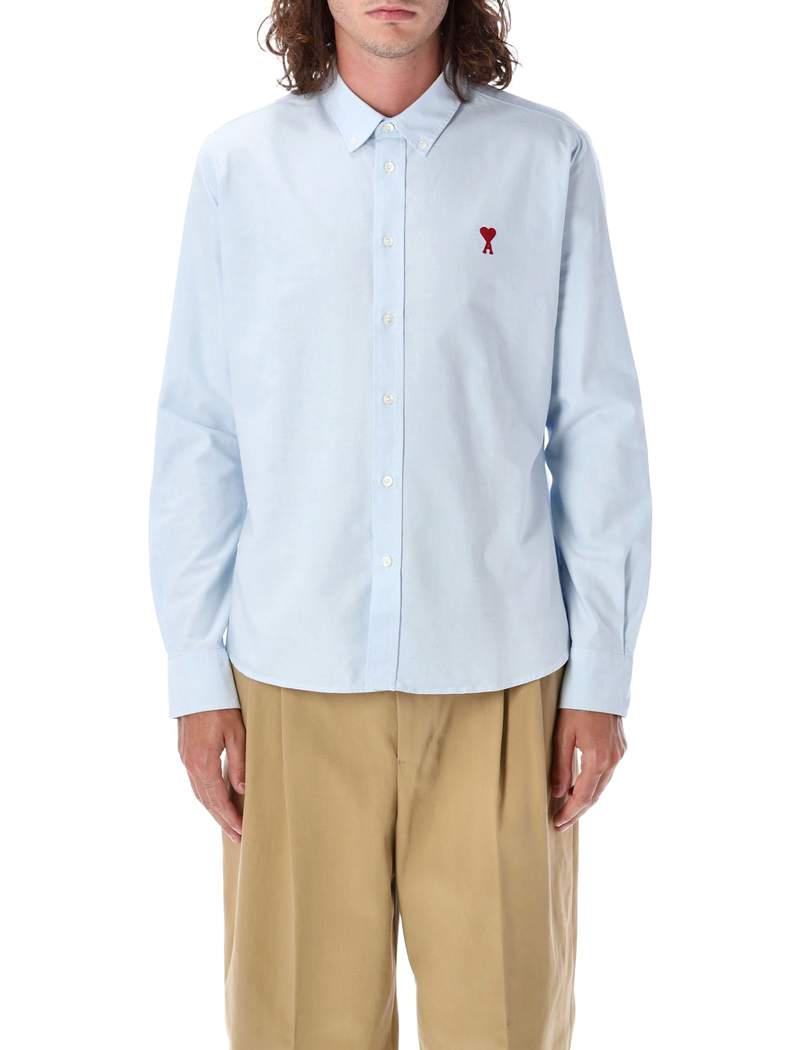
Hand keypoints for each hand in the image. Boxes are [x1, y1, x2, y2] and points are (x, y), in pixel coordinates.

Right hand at [177, 709, 245, 842]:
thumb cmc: (219, 706)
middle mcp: (190, 765)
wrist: (196, 685)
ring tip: (228, 824)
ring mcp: (185, 759)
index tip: (242, 831)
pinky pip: (196, 782)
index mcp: (203, 762)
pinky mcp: (185, 753)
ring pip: (199, 793)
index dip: (230, 817)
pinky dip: (207, 796)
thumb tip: (243, 789)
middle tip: (237, 837)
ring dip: (213, 810)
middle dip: (222, 820)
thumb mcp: (236, 733)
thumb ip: (238, 763)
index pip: (217, 799)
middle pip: (206, 801)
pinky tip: (216, 800)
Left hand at [549, 710, 626, 830]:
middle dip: (578, 811)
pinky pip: (607, 773)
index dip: (569, 812)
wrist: (599, 682)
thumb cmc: (576, 704)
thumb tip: (557, 793)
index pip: (582, 796)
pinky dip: (594, 784)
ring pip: (602, 785)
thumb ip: (560, 765)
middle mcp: (613, 760)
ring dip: (586, 798)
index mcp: (598, 759)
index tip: (557, 823)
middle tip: (561, 823)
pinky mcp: (620, 746)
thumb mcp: (562, 734)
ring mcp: (619, 753)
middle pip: (595, 795)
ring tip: (569, 808)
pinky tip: (581, 786)